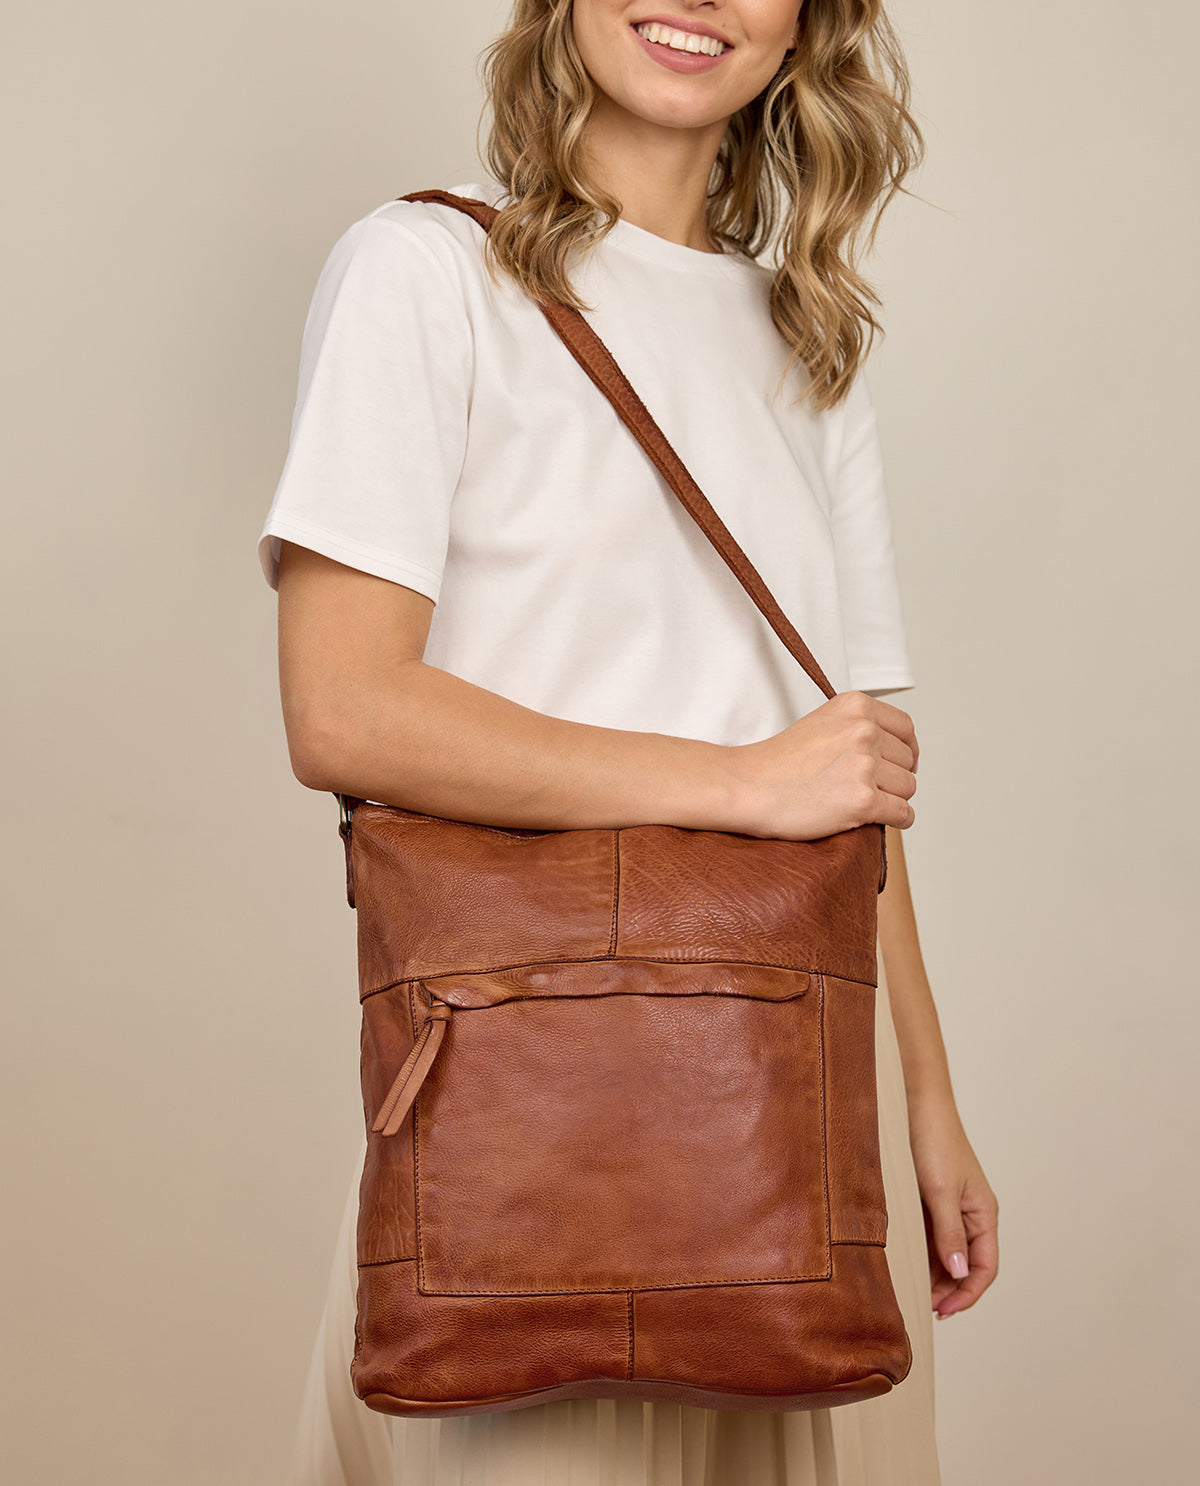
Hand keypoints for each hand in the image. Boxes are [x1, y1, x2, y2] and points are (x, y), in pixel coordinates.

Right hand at [724, 690, 918, 839]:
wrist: (746, 788)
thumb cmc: (777, 762)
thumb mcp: (821, 723)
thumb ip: (856, 727)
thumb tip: (894, 749)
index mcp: (856, 706)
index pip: (906, 728)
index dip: (905, 750)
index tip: (896, 764)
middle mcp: (863, 731)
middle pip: (908, 761)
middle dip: (893, 776)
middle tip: (866, 787)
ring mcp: (863, 765)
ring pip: (907, 788)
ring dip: (891, 799)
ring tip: (862, 803)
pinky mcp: (862, 800)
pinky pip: (903, 813)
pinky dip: (897, 820)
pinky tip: (879, 819)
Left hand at [906, 1091, 999, 1318]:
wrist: (916, 1104)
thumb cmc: (933, 1142)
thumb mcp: (940, 1191)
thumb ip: (949, 1233)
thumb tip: (959, 1273)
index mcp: (983, 1214)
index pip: (984, 1267)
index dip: (967, 1293)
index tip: (942, 1310)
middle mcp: (971, 1214)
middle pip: (966, 1264)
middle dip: (948, 1288)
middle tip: (921, 1304)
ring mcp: (951, 1208)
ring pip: (947, 1252)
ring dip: (934, 1273)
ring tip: (911, 1289)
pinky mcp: (931, 1199)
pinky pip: (931, 1235)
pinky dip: (922, 1253)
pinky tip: (906, 1262)